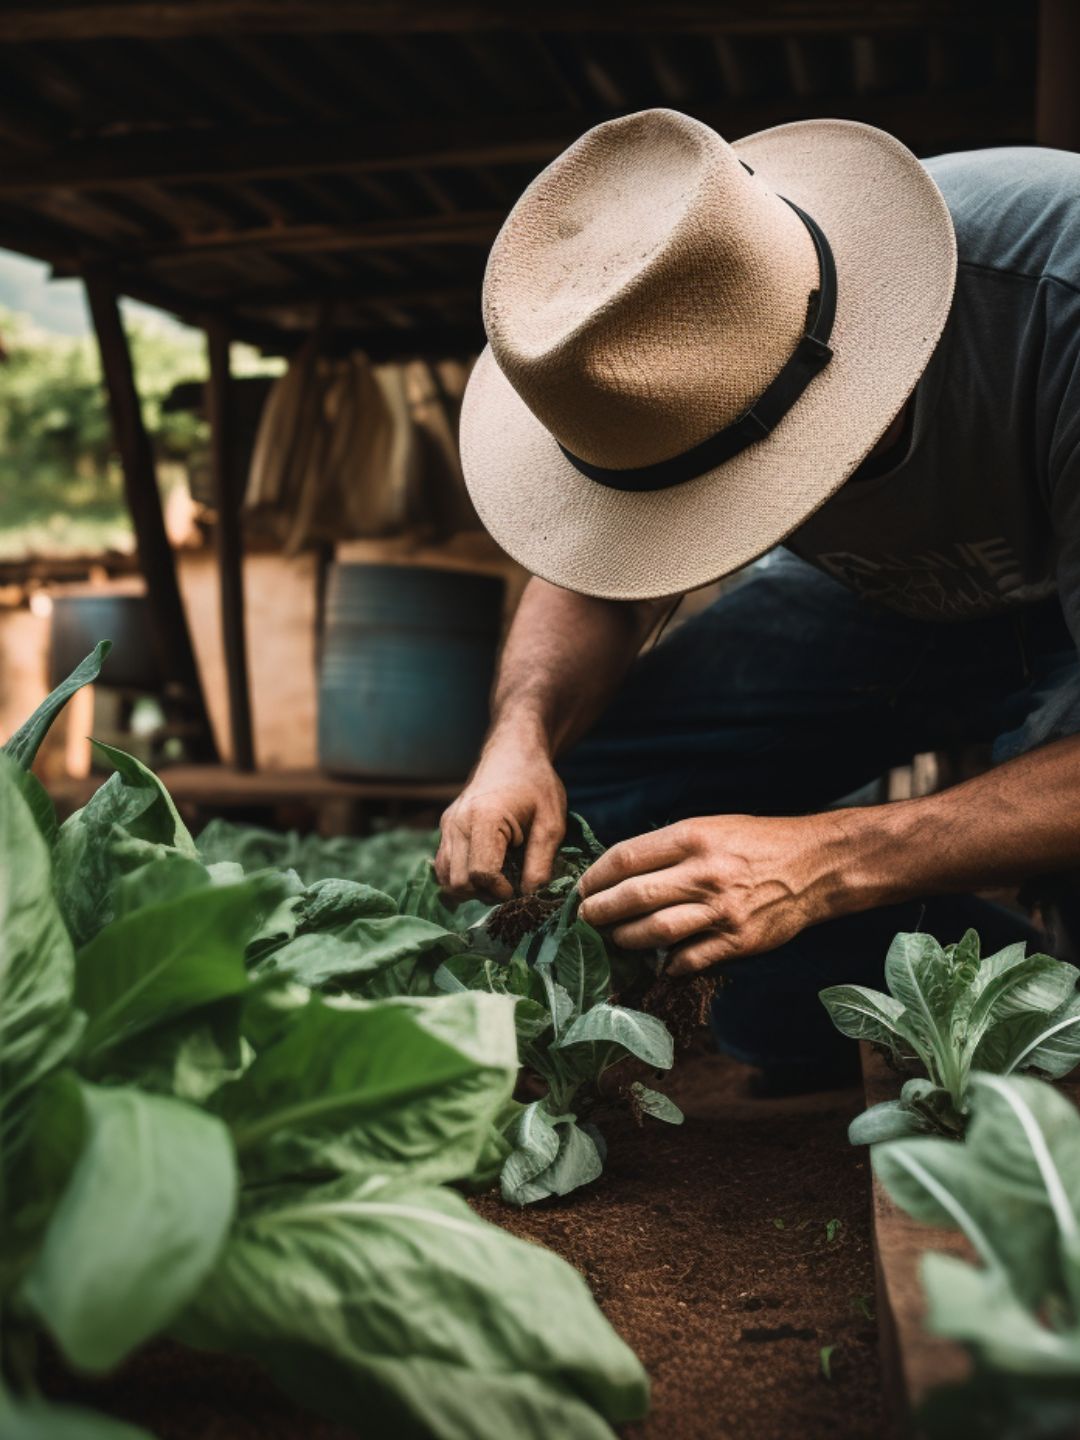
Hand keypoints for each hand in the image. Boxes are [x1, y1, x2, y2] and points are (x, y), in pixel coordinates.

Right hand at [435, 733, 566, 900]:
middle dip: (485, 893)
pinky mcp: (445, 828)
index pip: (481, 873)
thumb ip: (542, 862)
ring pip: (445, 878)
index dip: (501, 890)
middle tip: (510, 886)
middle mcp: (457, 823)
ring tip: (498, 879)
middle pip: (459, 881)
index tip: (520, 887)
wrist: (512, 754)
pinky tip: (483, 873)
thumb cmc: (536, 785)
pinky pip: (443, 866)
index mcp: (484, 819)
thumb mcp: (552, 823)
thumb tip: (530, 895)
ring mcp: (447, 825)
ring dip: (470, 889)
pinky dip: (459, 878)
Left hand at [577, 814, 846, 974]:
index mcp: (692, 838)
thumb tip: (618, 874)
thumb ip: (667, 849)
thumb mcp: (709, 827)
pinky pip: (689, 959)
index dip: (595, 877)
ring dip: (625, 940)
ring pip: (655, 932)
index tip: (583, 888)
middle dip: (598, 912)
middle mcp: (703, 873)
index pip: (624, 859)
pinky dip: (668, 964)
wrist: (815, 864)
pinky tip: (660, 962)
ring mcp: (721, 910)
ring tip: (615, 939)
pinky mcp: (738, 940)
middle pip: (632, 897)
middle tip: (585, 919)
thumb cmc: (756, 842)